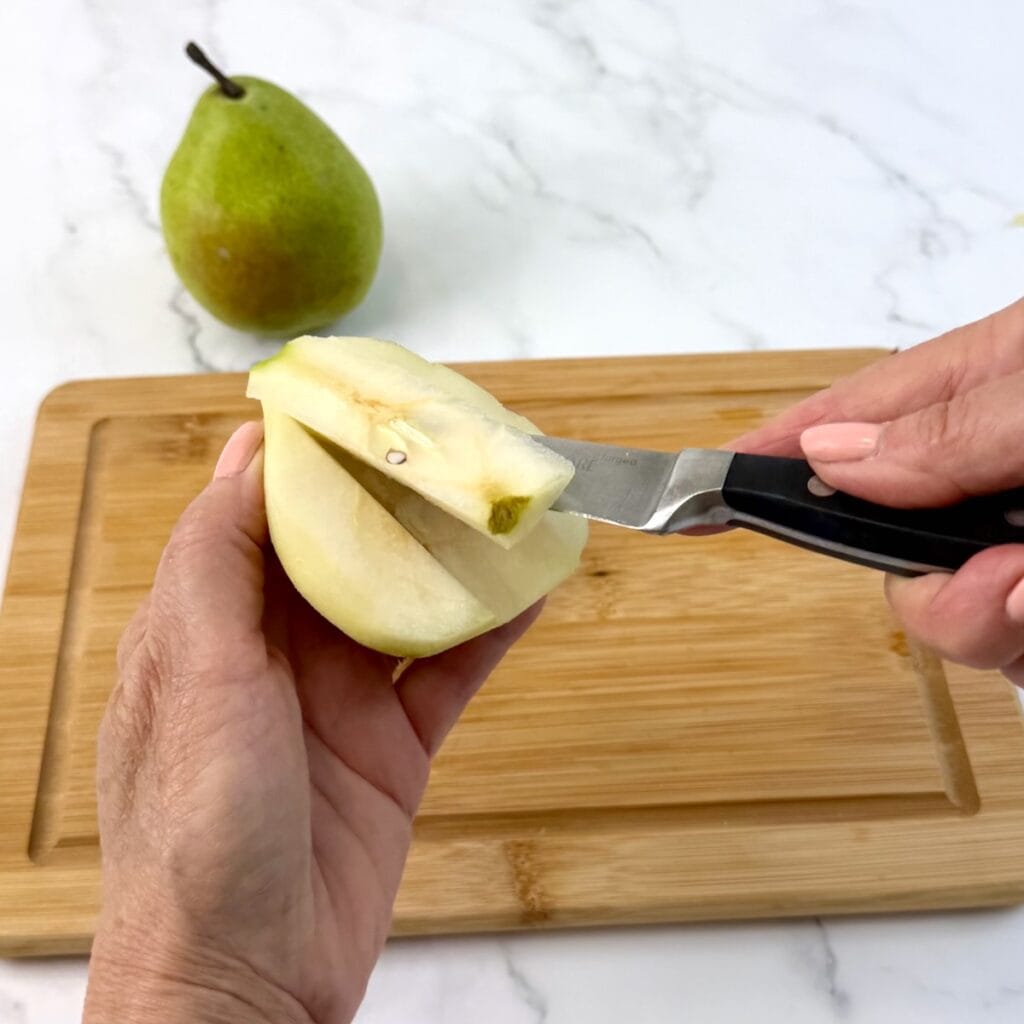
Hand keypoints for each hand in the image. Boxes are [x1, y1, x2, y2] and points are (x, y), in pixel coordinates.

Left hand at [83, 421, 541, 1023]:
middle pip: (342, 552)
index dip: (307, 460)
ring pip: (404, 603)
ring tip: (500, 505)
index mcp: (208, 627)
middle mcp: (272, 655)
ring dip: (449, 558)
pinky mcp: (393, 746)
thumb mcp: (195, 675)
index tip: (357, 408)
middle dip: (391, 500)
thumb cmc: (197, 834)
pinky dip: (489, 629)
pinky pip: (449, 669)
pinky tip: (528, 589)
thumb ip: (217, 562)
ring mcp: (338, 700)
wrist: (246, 982)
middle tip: (447, 446)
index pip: (259, 517)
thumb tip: (246, 456)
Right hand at [731, 297, 1023, 685]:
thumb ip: (955, 428)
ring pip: (946, 609)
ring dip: (977, 619)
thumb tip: (830, 456)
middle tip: (1000, 583)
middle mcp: (995, 467)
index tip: (692, 492)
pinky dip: (1014, 640)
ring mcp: (1017, 537)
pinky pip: (1000, 646)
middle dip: (924, 582)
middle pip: (893, 537)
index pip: (856, 414)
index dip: (771, 452)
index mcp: (993, 384)